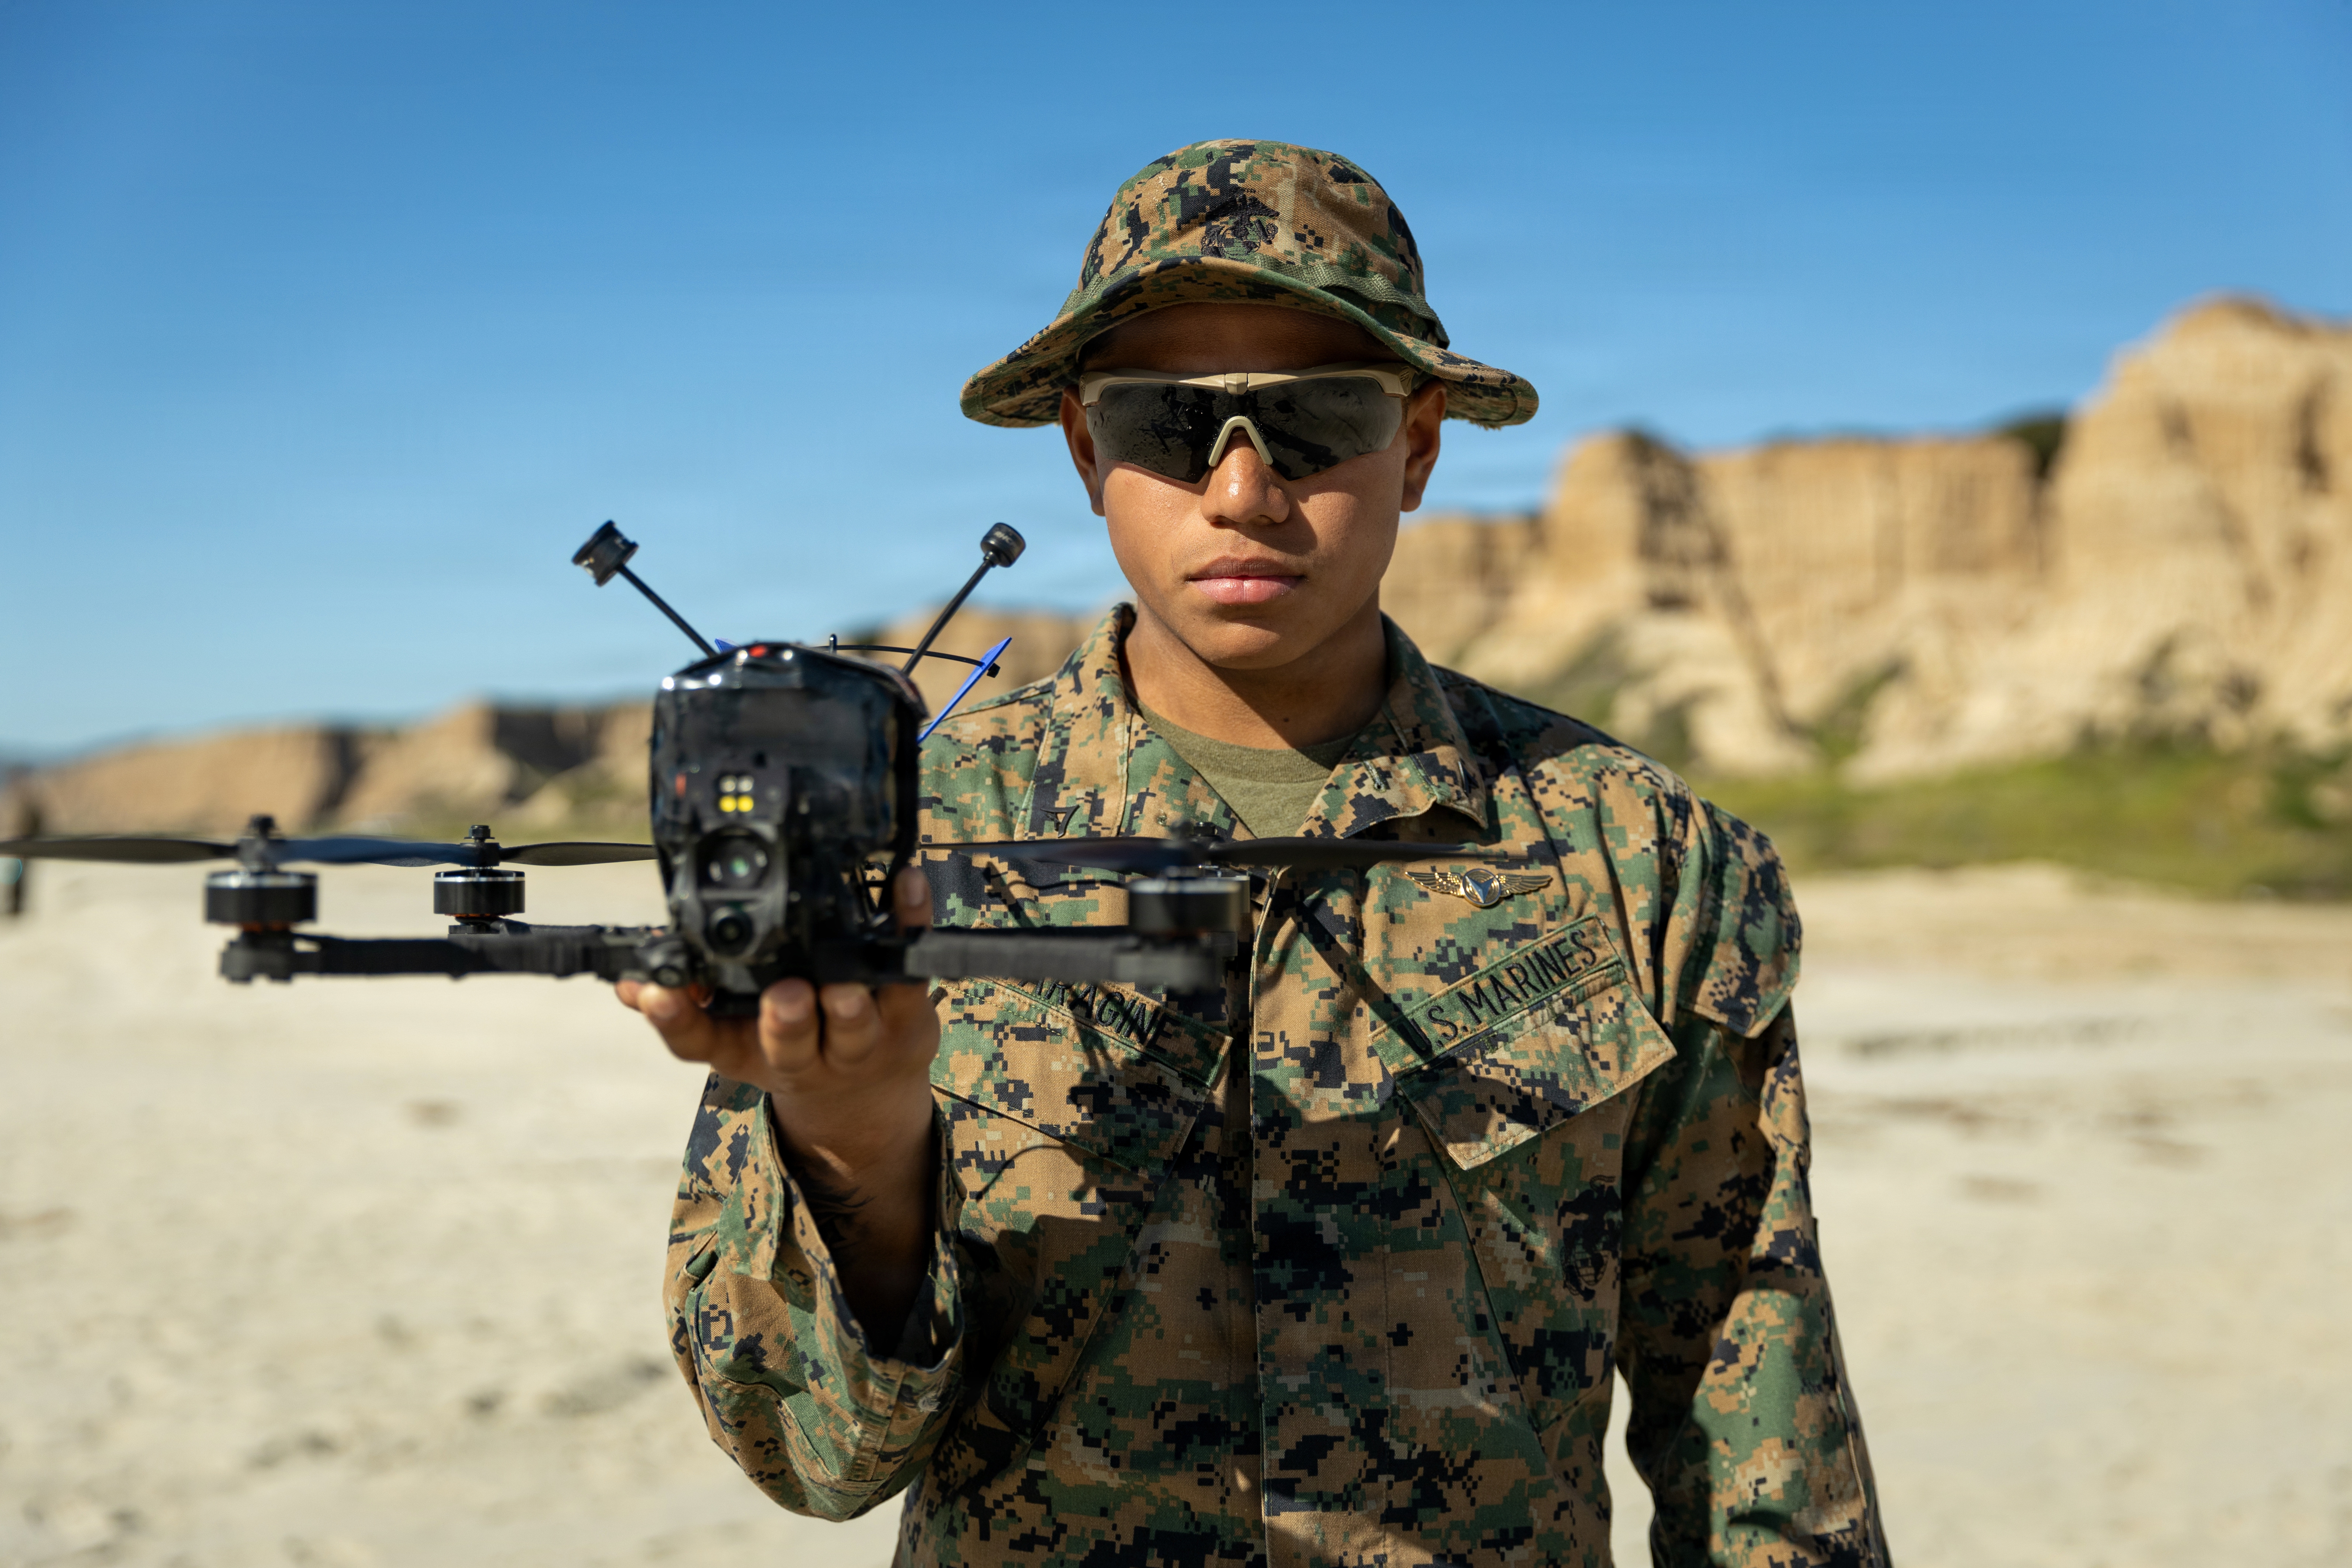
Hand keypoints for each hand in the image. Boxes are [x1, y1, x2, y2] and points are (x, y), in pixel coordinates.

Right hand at [618, 866, 940, 1341]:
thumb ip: (683, 1005)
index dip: (677, 1020)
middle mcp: (801, 1052)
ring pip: (854, 1024)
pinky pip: (910, 965)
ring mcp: (858, 1039)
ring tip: (845, 984)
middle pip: (790, 1043)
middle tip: (784, 996)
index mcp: (744, 1050)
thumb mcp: (729, 1037)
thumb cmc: (788, 1045)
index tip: (659, 995)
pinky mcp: (907, 1015)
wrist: (864, 1101)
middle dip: (785, 1021)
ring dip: (850, 1005)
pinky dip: (909, 923)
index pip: (700, 1041)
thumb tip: (628, 981)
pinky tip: (905, 883)